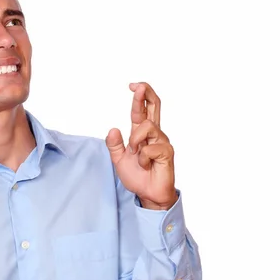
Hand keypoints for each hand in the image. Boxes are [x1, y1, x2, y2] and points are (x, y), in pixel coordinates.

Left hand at [106, 82, 176, 209]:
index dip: (139, 96)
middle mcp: (154, 134)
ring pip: (146, 127)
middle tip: (138, 86)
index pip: (142, 110)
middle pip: (155, 106)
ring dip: (135, 140)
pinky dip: (142, 158)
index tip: (132, 85)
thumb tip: (113, 129)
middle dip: (147, 93)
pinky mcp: (167, 152)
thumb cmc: (137, 176)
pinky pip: (149, 148)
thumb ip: (114, 145)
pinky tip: (146, 165)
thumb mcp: (119, 159)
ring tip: (136, 154)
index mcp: (142, 133)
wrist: (147, 194)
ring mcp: (162, 141)